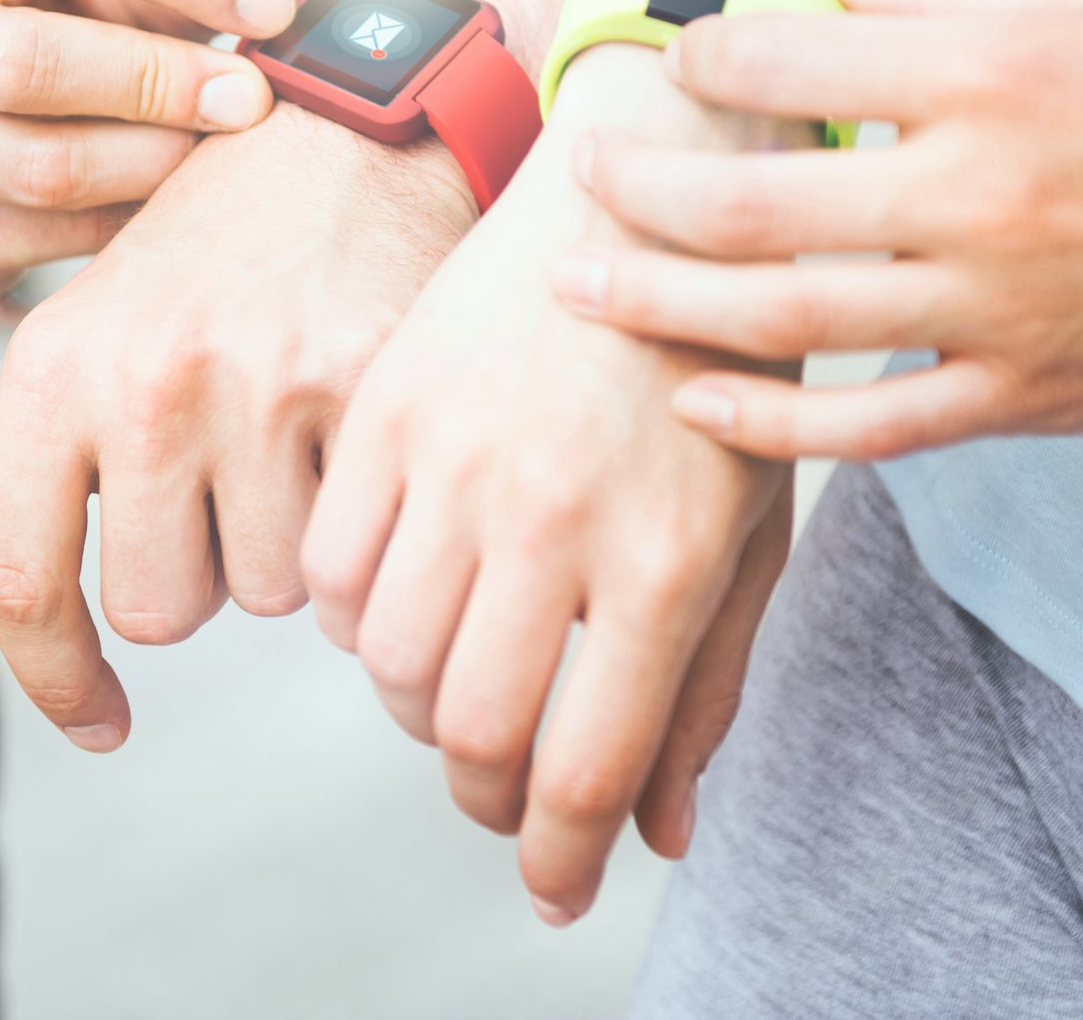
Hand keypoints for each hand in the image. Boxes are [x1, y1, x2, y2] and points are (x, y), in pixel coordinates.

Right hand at [0, 0, 363, 301]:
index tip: (274, 4)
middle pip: (37, 66)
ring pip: (49, 171)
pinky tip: (178, 214)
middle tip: (251, 101)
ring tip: (220, 161)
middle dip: (164, 84)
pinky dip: (134, 229)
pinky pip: (55, 243)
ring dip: (157, 167)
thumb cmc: (34, 25)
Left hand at [0, 103, 477, 746]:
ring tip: (288, 442)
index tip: (100, 722)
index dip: (56, 681)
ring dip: (279, 548)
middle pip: (160, 610)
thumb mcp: (74, 361)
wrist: (334, 131)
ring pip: (267, 590)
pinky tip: (346, 438)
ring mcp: (256, 382)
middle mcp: (142, 378)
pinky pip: (351, 546)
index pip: (23, 583)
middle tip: (222, 481)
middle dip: (196, 573)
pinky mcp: (362, 385)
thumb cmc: (193, 264)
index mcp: (49, 371)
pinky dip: (350, 523)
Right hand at [303, 44, 790, 925]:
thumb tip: (660, 835)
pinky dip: (360, 616)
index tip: (552, 887)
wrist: (651, 195)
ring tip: (467, 682)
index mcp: (664, 557)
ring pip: (388, 665)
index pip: (581, 768)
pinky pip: (329, 572)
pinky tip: (415, 593)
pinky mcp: (387, 410)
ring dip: (423, 707)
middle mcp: (550, 517)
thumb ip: (708, 688)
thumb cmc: (720, 370)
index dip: (557, 857)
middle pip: (471, 735)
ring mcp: (455, 459)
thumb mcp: (753, 525)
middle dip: (488, 799)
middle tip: (509, 791)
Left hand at [560, 0, 1082, 459]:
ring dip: (663, 306)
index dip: (704, 57)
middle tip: (578, 177)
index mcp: (1000, 77)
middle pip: (759, 202)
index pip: (795, 63)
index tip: (666, 57)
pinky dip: (772, 426)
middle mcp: (985, 195)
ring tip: (576, 290)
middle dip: (644, 189)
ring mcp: (1000, 313)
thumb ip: (937, 0)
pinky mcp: (1023, 400)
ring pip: (790, 321)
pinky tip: (693, 403)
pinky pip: (868, 430)